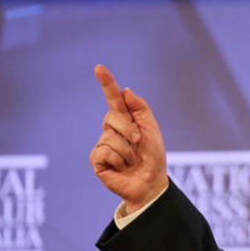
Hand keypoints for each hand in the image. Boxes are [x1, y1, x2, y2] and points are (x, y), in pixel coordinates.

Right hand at [89, 64, 168, 213]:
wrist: (150, 182)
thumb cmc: (152, 156)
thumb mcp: (151, 130)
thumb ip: (140, 109)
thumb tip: (125, 91)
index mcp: (125, 120)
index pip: (114, 98)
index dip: (107, 83)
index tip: (99, 68)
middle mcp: (111, 129)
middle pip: (113, 116)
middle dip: (130, 131)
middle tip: (138, 144)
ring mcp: (102, 144)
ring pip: (110, 137)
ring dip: (127, 151)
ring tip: (131, 160)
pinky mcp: (97, 159)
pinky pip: (105, 152)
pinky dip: (118, 160)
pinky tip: (121, 168)